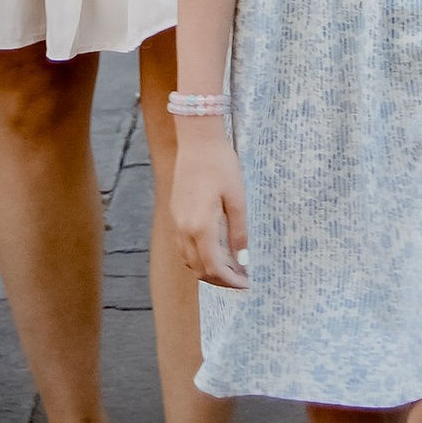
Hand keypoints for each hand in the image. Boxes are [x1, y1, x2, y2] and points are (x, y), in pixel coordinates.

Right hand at [172, 122, 248, 289]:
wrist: (198, 139)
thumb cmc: (221, 164)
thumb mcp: (237, 197)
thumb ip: (239, 231)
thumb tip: (242, 259)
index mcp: (200, 227)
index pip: (214, 268)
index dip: (230, 280)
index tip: (246, 283)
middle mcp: (183, 229)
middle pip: (199, 269)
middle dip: (220, 279)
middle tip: (240, 279)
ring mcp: (176, 221)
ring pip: (189, 260)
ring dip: (207, 269)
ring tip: (229, 267)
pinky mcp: (175, 212)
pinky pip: (184, 246)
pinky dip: (198, 256)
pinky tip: (213, 250)